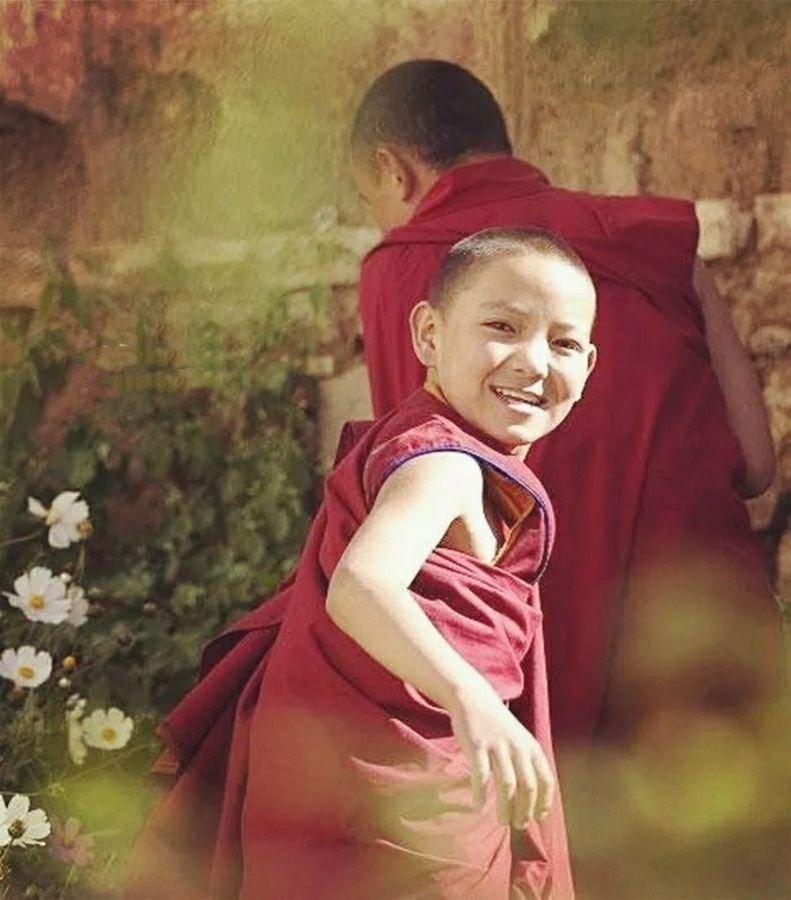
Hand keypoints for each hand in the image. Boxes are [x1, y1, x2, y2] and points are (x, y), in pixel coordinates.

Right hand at [446, 678, 554, 827]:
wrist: (473, 698)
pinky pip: (481, 775)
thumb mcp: (520, 739)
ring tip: (502, 821)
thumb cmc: (498, 725)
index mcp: (531, 747)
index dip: (544, 802)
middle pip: (528, 787)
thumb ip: (528, 763)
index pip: (546, 780)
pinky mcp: (477, 745)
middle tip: (518, 825)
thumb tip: (533, 798)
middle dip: (525, 811)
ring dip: (506, 808)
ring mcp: (497, 746)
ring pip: (507, 785)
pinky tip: (478, 807)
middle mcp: (517, 747)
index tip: (539, 818)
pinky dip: (481, 794)